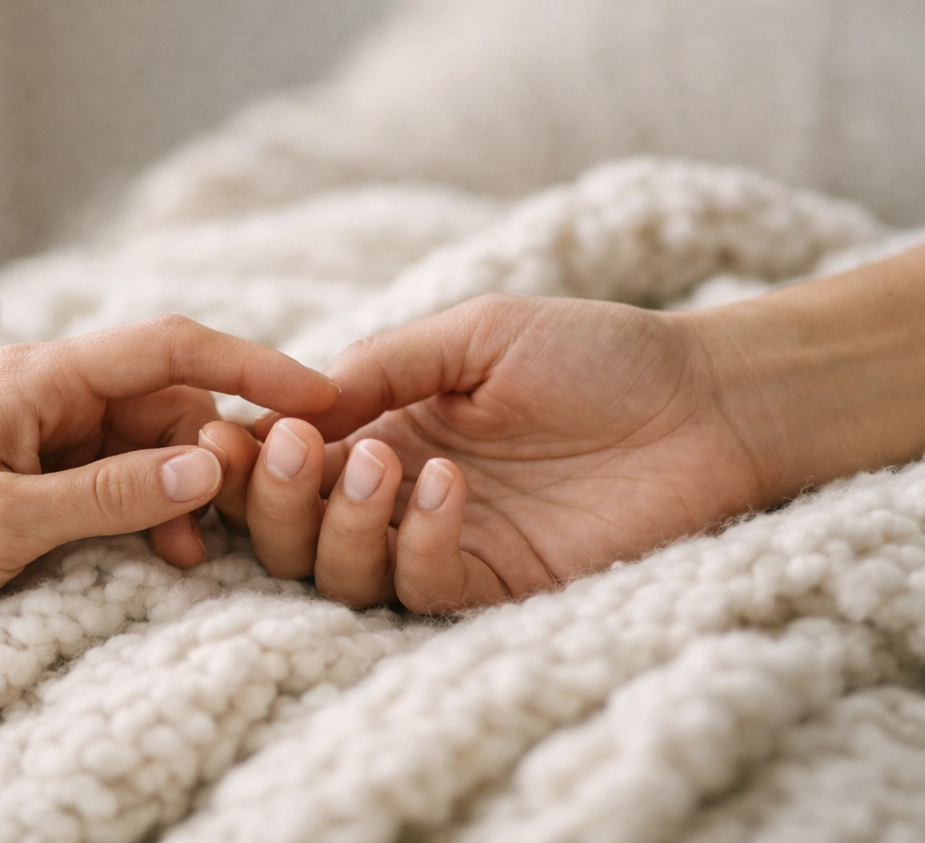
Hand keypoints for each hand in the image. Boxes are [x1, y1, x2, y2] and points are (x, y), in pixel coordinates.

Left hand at [0, 315, 336, 760]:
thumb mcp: (1, 523)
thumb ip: (113, 492)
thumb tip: (215, 464)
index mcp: (37, 376)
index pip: (169, 347)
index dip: (252, 365)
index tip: (322, 396)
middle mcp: (44, 394)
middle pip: (167, 399)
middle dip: (225, 443)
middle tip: (279, 496)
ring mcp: (35, 437)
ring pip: (146, 445)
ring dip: (185, 488)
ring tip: (207, 544)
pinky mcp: (25, 481)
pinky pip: (111, 482)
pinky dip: (148, 511)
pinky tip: (168, 551)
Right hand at [208, 294, 766, 612]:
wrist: (701, 400)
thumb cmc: (594, 351)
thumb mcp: (474, 334)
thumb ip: (382, 365)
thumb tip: (292, 406)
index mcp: (381, 430)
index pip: (284, 463)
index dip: (244, 460)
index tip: (223, 433)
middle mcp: (396, 497)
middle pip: (290, 533)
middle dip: (272, 499)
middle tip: (291, 450)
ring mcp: (444, 545)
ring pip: (342, 574)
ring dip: (339, 522)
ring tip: (380, 462)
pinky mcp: (498, 586)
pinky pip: (424, 588)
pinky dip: (418, 544)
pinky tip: (447, 486)